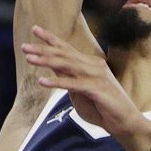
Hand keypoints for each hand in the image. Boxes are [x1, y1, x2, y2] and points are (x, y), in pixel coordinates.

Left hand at [22, 25, 141, 135]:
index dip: (51, 38)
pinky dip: (57, 82)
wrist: (125, 122)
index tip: (35, 29)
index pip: (67, 48)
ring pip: (67, 65)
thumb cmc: (102, 109)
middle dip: (43, 49)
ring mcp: (96, 76)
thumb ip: (69, 79)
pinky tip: (42, 81)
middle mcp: (93, 65)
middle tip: (24, 46)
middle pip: (64, 54)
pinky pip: (73, 84)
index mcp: (90, 64)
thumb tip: (53, 68)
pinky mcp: (97, 89)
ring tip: (29, 58)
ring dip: (46, 61)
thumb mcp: (80, 92)